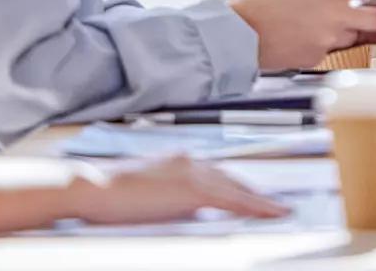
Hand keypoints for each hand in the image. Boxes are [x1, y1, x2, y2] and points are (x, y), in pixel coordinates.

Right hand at [73, 155, 287, 223]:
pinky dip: (253, 206)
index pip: (219, 177)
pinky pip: (230, 199)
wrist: (93, 188)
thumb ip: (173, 200)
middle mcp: (191, 161)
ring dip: (261, 201)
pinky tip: (268, 214)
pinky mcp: (191, 188)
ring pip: (237, 189)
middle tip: (278, 206)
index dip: (241, 188)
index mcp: (181, 161)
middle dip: (256, 194)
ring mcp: (192, 171)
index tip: (258, 198)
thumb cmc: (112, 198)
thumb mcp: (150, 197)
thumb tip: (192, 212)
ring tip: (281, 212)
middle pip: (233, 180)